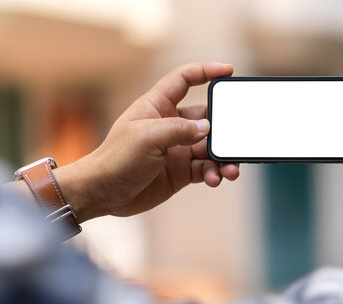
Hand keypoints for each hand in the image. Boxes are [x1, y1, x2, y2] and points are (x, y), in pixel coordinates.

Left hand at [54, 62, 239, 221]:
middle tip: (238, 138)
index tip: (228, 71)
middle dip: (225, 127)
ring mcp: (178, 149)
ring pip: (211, 147)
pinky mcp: (181, 171)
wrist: (104, 194)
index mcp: (157, 106)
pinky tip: (216, 178)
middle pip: (207, 117)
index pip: (184, 79)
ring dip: (224, 156)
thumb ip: (180, 129)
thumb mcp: (147, 137)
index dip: (206, 71)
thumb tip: (208, 128)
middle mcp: (171, 125)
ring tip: (231, 169)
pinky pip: (206, 168)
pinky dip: (215, 172)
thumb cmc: (116, 159)